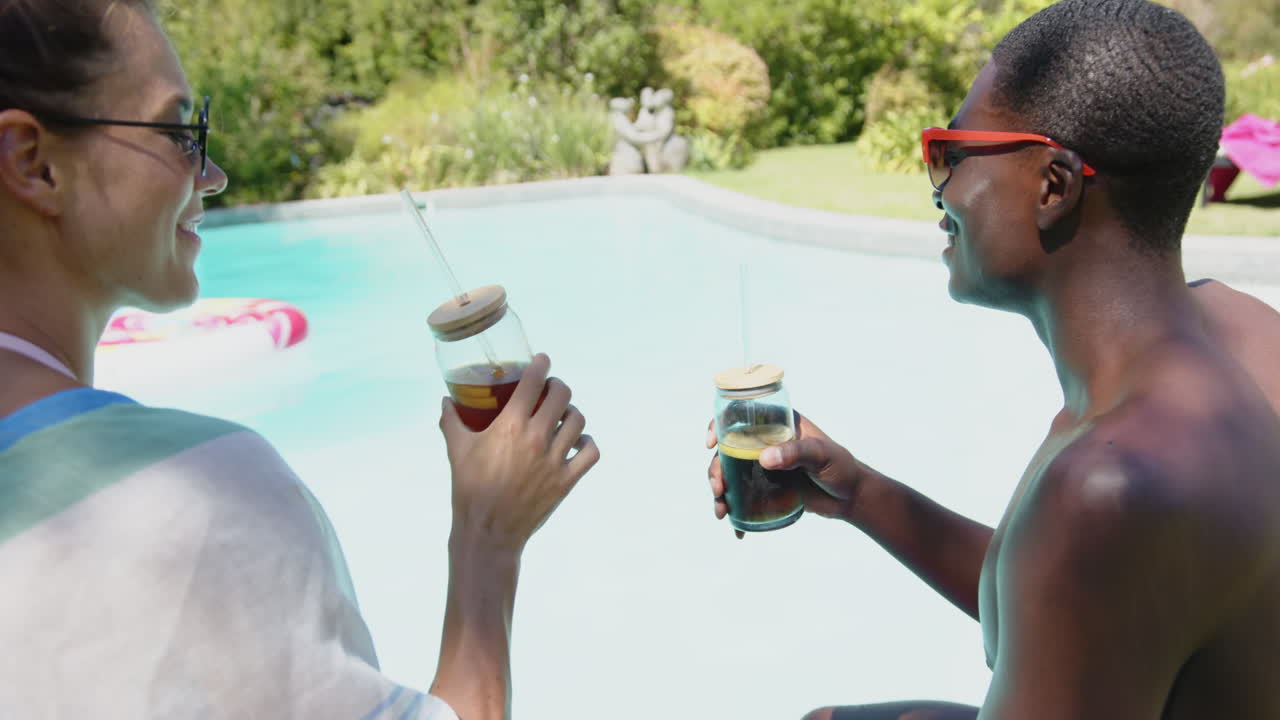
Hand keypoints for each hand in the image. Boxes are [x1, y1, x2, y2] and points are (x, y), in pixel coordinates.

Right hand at [441, 353, 599, 552]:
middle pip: (562, 396)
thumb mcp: (456, 451)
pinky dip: (587, 443)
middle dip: (557, 387)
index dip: (540, 365)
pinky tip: (576, 442)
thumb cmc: (469, 488)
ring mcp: (555, 459)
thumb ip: (451, 422)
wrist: (488, 531)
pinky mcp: (566, 480)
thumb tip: (445, 401)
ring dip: (571, 413)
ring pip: (578, 421)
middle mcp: (537, 438)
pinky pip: (590, 453)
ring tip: (562, 415)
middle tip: (550, 390)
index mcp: (510, 426)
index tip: (542, 360)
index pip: (533, 383)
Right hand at [706, 411, 867, 536]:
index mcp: (778, 423)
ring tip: (722, 512)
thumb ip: (797, 453)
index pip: (740, 416)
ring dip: (720, 492)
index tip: (712, 443)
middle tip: (719, 490)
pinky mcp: (766, 487)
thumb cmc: (841, 468)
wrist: (851, 498)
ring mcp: (763, 465)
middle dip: (716, 470)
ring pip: (730, 474)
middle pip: (728, 450)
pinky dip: (735, 509)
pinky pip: (742, 494)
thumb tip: (765, 458)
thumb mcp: (822, 455)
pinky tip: (736, 528)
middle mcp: (766, 441)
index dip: (719, 425)